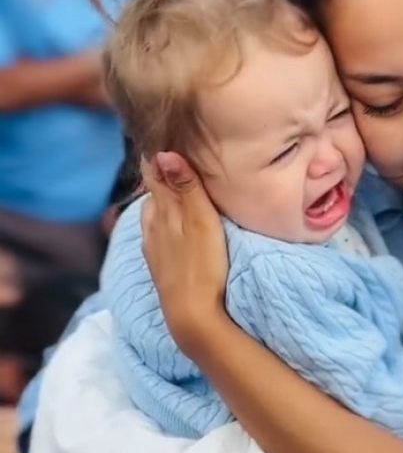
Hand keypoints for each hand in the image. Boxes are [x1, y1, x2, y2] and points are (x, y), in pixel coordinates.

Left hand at [141, 153, 228, 357]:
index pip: (154, 172)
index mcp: (160, 210)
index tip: (171, 136)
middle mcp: (150, 226)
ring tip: (182, 189)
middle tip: (183, 158)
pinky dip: (166, 222)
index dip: (160, 154)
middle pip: (153, 192)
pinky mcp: (160, 266)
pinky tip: (176, 226)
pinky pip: (158, 234)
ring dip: (165, 199)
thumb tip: (162, 151)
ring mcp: (153, 248)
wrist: (193, 316)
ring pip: (154, 214)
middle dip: (164, 174)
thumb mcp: (200, 221)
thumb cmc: (203, 265)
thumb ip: (184, 187)